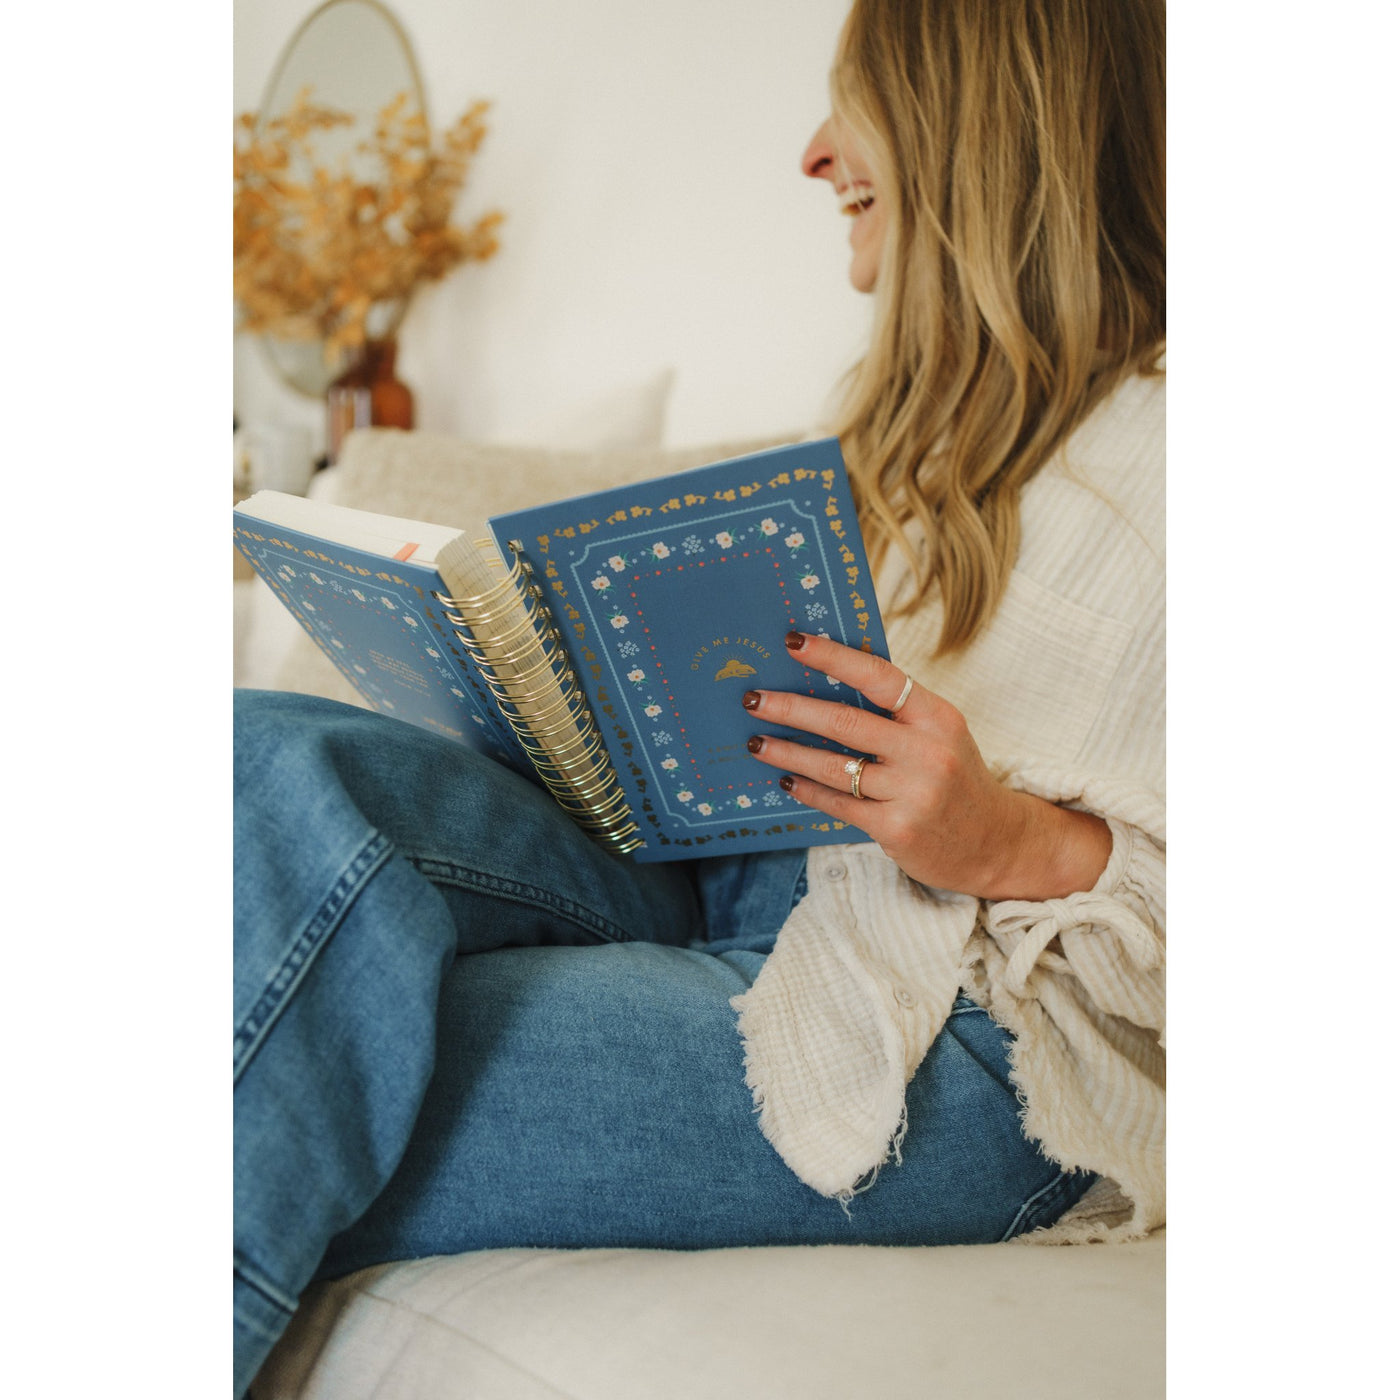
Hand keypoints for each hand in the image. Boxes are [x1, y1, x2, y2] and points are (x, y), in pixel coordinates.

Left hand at [743, 631, 1111, 900]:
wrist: (994, 842)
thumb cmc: (955, 778)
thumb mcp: (940, 734)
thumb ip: (896, 712)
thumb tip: (826, 679)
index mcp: (938, 717)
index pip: (880, 677)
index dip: (834, 656)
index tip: (794, 642)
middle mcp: (928, 752)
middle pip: (846, 723)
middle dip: (792, 708)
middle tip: (753, 698)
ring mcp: (913, 793)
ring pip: (835, 767)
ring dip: (788, 752)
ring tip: (755, 743)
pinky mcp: (897, 829)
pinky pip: (840, 804)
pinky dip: (808, 790)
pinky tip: (786, 779)